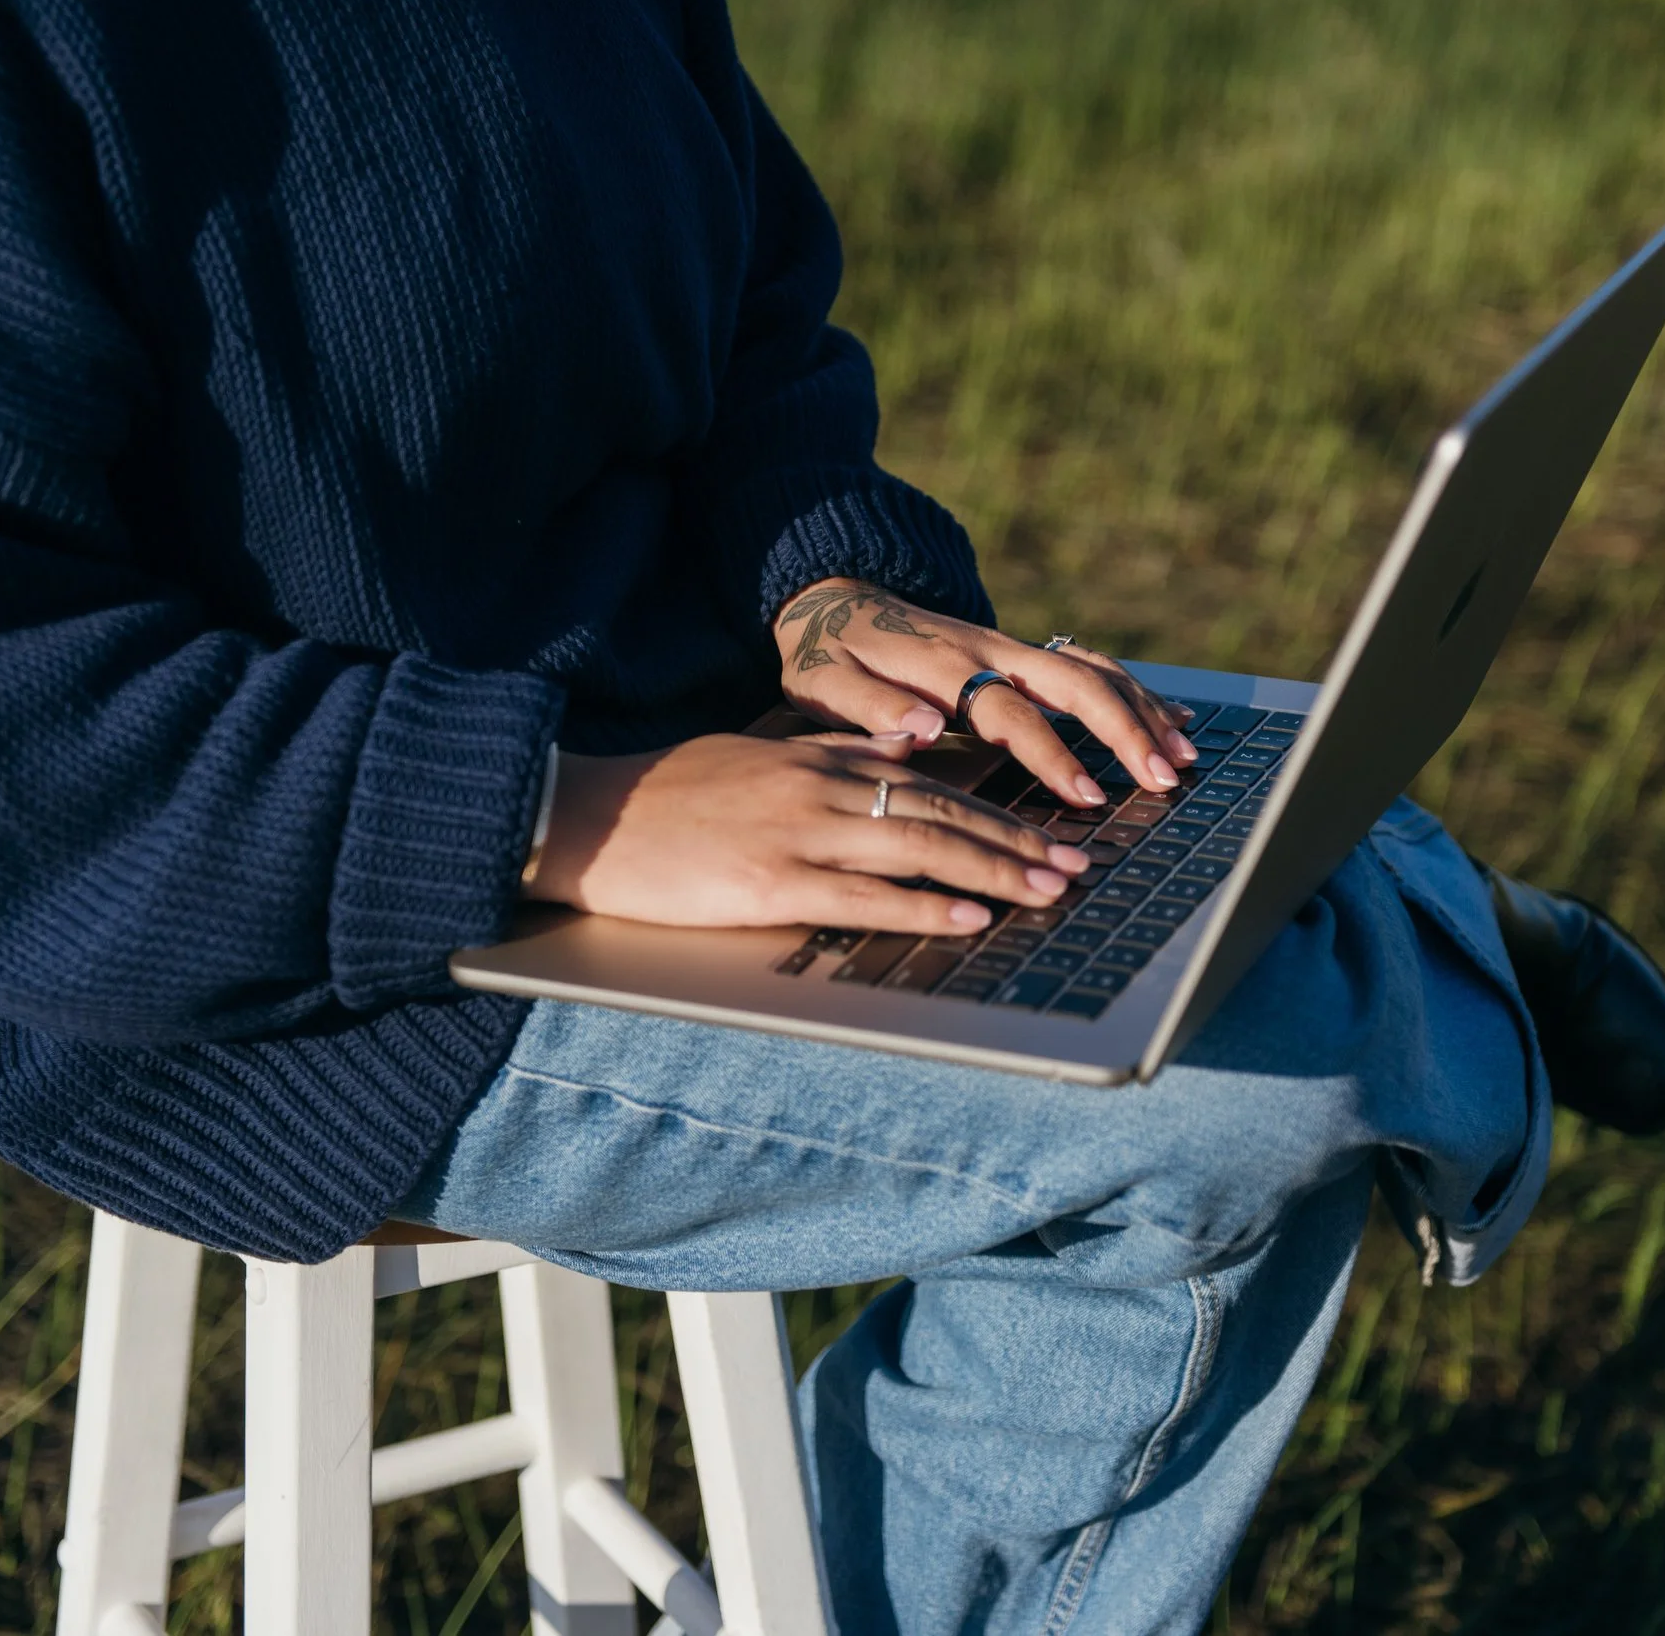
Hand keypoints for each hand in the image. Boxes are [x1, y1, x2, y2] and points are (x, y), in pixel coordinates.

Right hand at [527, 730, 1092, 935]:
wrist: (586, 815)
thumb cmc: (668, 794)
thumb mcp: (760, 753)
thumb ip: (836, 749)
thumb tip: (908, 745)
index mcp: (819, 759)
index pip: (931, 782)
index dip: (998, 806)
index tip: (1049, 828)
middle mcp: (820, 788)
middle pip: (943, 812)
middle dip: (1019, 841)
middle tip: (1079, 865)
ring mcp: (798, 835)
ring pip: (919, 848)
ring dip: (995, 871)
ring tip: (1050, 890)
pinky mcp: (769, 884)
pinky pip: (864, 898)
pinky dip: (923, 907)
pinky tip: (968, 919)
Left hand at [772, 578, 1198, 807]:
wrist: (830, 599)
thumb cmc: (824, 655)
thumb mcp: (822, 682)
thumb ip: (868, 707)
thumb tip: (923, 731)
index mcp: (943, 665)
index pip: (1010, 713)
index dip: (1051, 754)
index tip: (1087, 795)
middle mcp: (989, 650)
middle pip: (1074, 682)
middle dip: (1125, 731)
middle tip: (1163, 779)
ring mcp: (1010, 647)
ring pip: (1092, 670)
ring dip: (1142, 711)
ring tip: (1184, 756)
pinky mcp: (1020, 653)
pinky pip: (1088, 665)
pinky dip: (1134, 690)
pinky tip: (1170, 718)